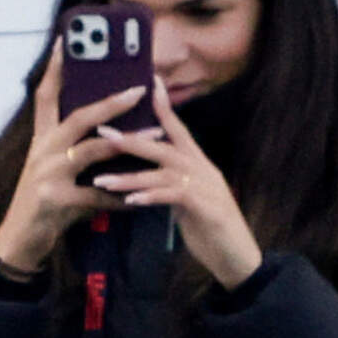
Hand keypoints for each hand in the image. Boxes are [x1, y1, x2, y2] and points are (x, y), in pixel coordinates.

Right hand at [0, 38, 151, 276]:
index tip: (67, 41)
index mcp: (41, 139)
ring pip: (90, 150)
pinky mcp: (55, 200)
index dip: (55, 69)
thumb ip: (74, 145)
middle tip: (138, 88)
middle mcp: (42, 151)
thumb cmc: (42, 200)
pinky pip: (97, 195)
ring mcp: (46, 175)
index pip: (45, 96)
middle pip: (77, 117)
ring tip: (156, 133)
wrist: (19, 239)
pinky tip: (143, 196)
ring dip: (127, 142)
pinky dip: (122, 197)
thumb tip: (111, 124)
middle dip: (110, 102)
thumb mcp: (51, 166)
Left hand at [99, 83, 265, 287]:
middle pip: (163, 146)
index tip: (148, 83)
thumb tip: (145, 174)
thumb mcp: (186, 199)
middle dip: (131, 139)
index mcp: (197, 163)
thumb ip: (168, 182)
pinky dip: (151, 196)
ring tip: (102, 179)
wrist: (236, 254)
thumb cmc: (208, 226)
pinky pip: (173, 196)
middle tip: (102, 133)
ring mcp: (205, 187)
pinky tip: (130, 200)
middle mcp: (202, 169)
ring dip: (130, 176)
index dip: (164, 107)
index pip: (179, 129)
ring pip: (163, 173)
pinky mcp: (205, 208)